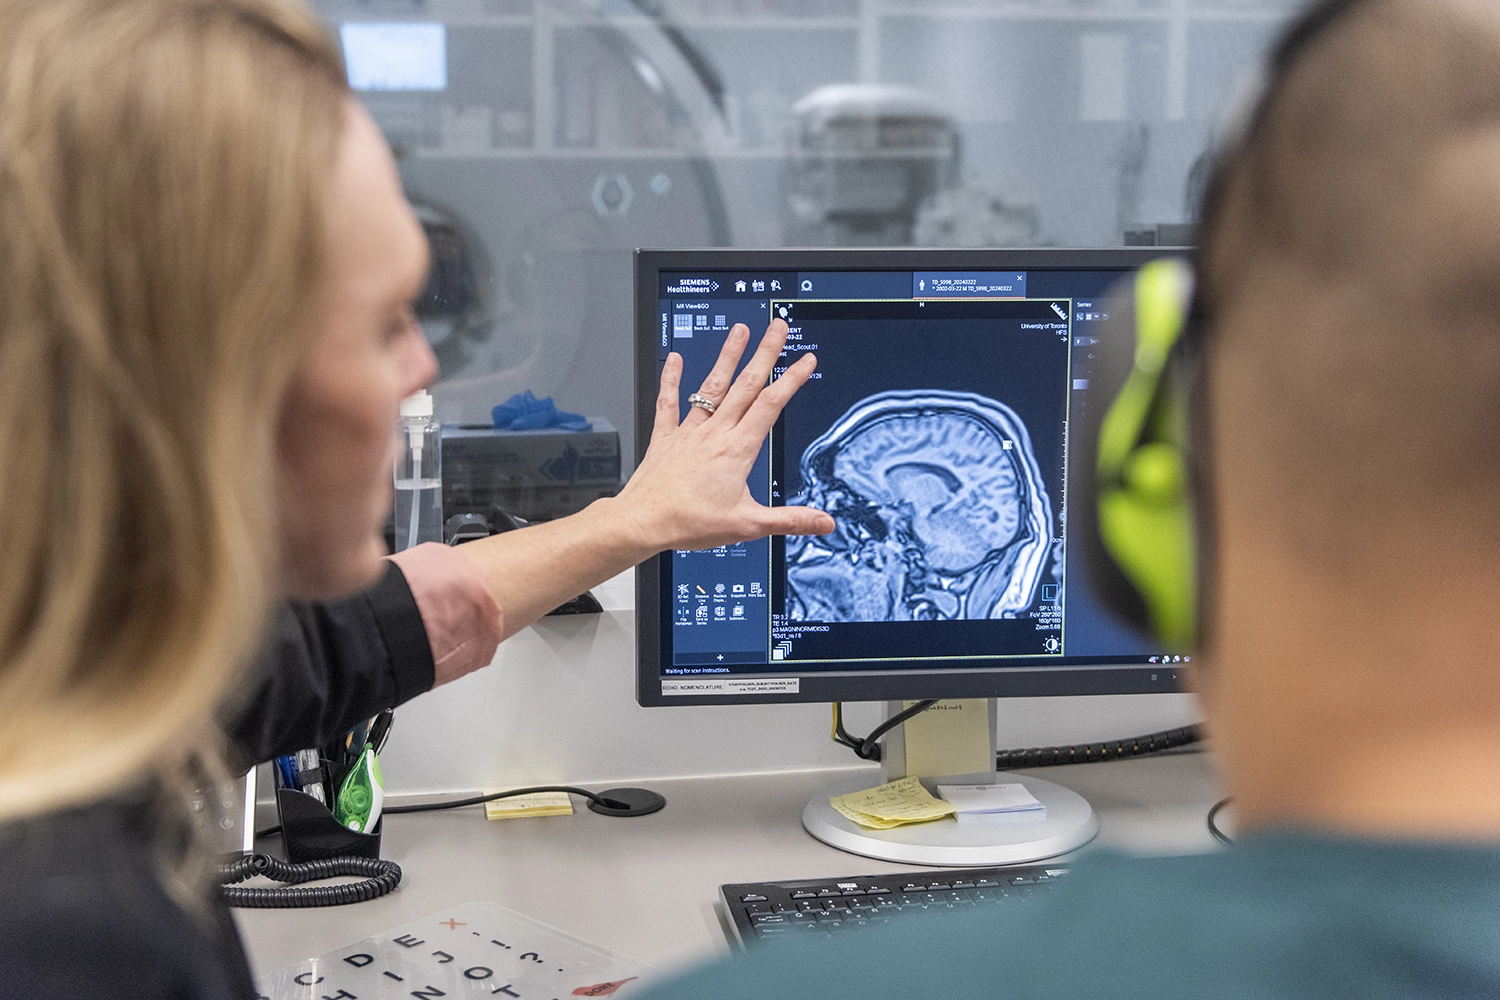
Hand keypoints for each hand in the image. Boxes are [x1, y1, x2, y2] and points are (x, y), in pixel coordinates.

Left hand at [613, 318, 834, 552]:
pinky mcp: (665, 438)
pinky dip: (671, 379)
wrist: (643, 521)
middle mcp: (714, 434)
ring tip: (739, 331)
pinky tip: (676, 359)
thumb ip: (789, 520)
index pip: (770, 406)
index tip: (805, 360)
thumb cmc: (689, 522)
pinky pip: (668, 402)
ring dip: (727, 357)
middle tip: (777, 328)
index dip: (791, 380)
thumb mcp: (748, 524)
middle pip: (746, 386)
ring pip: (713, 386)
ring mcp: (688, 432)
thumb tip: (823, 522)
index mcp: (737, 450)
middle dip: (765, 354)